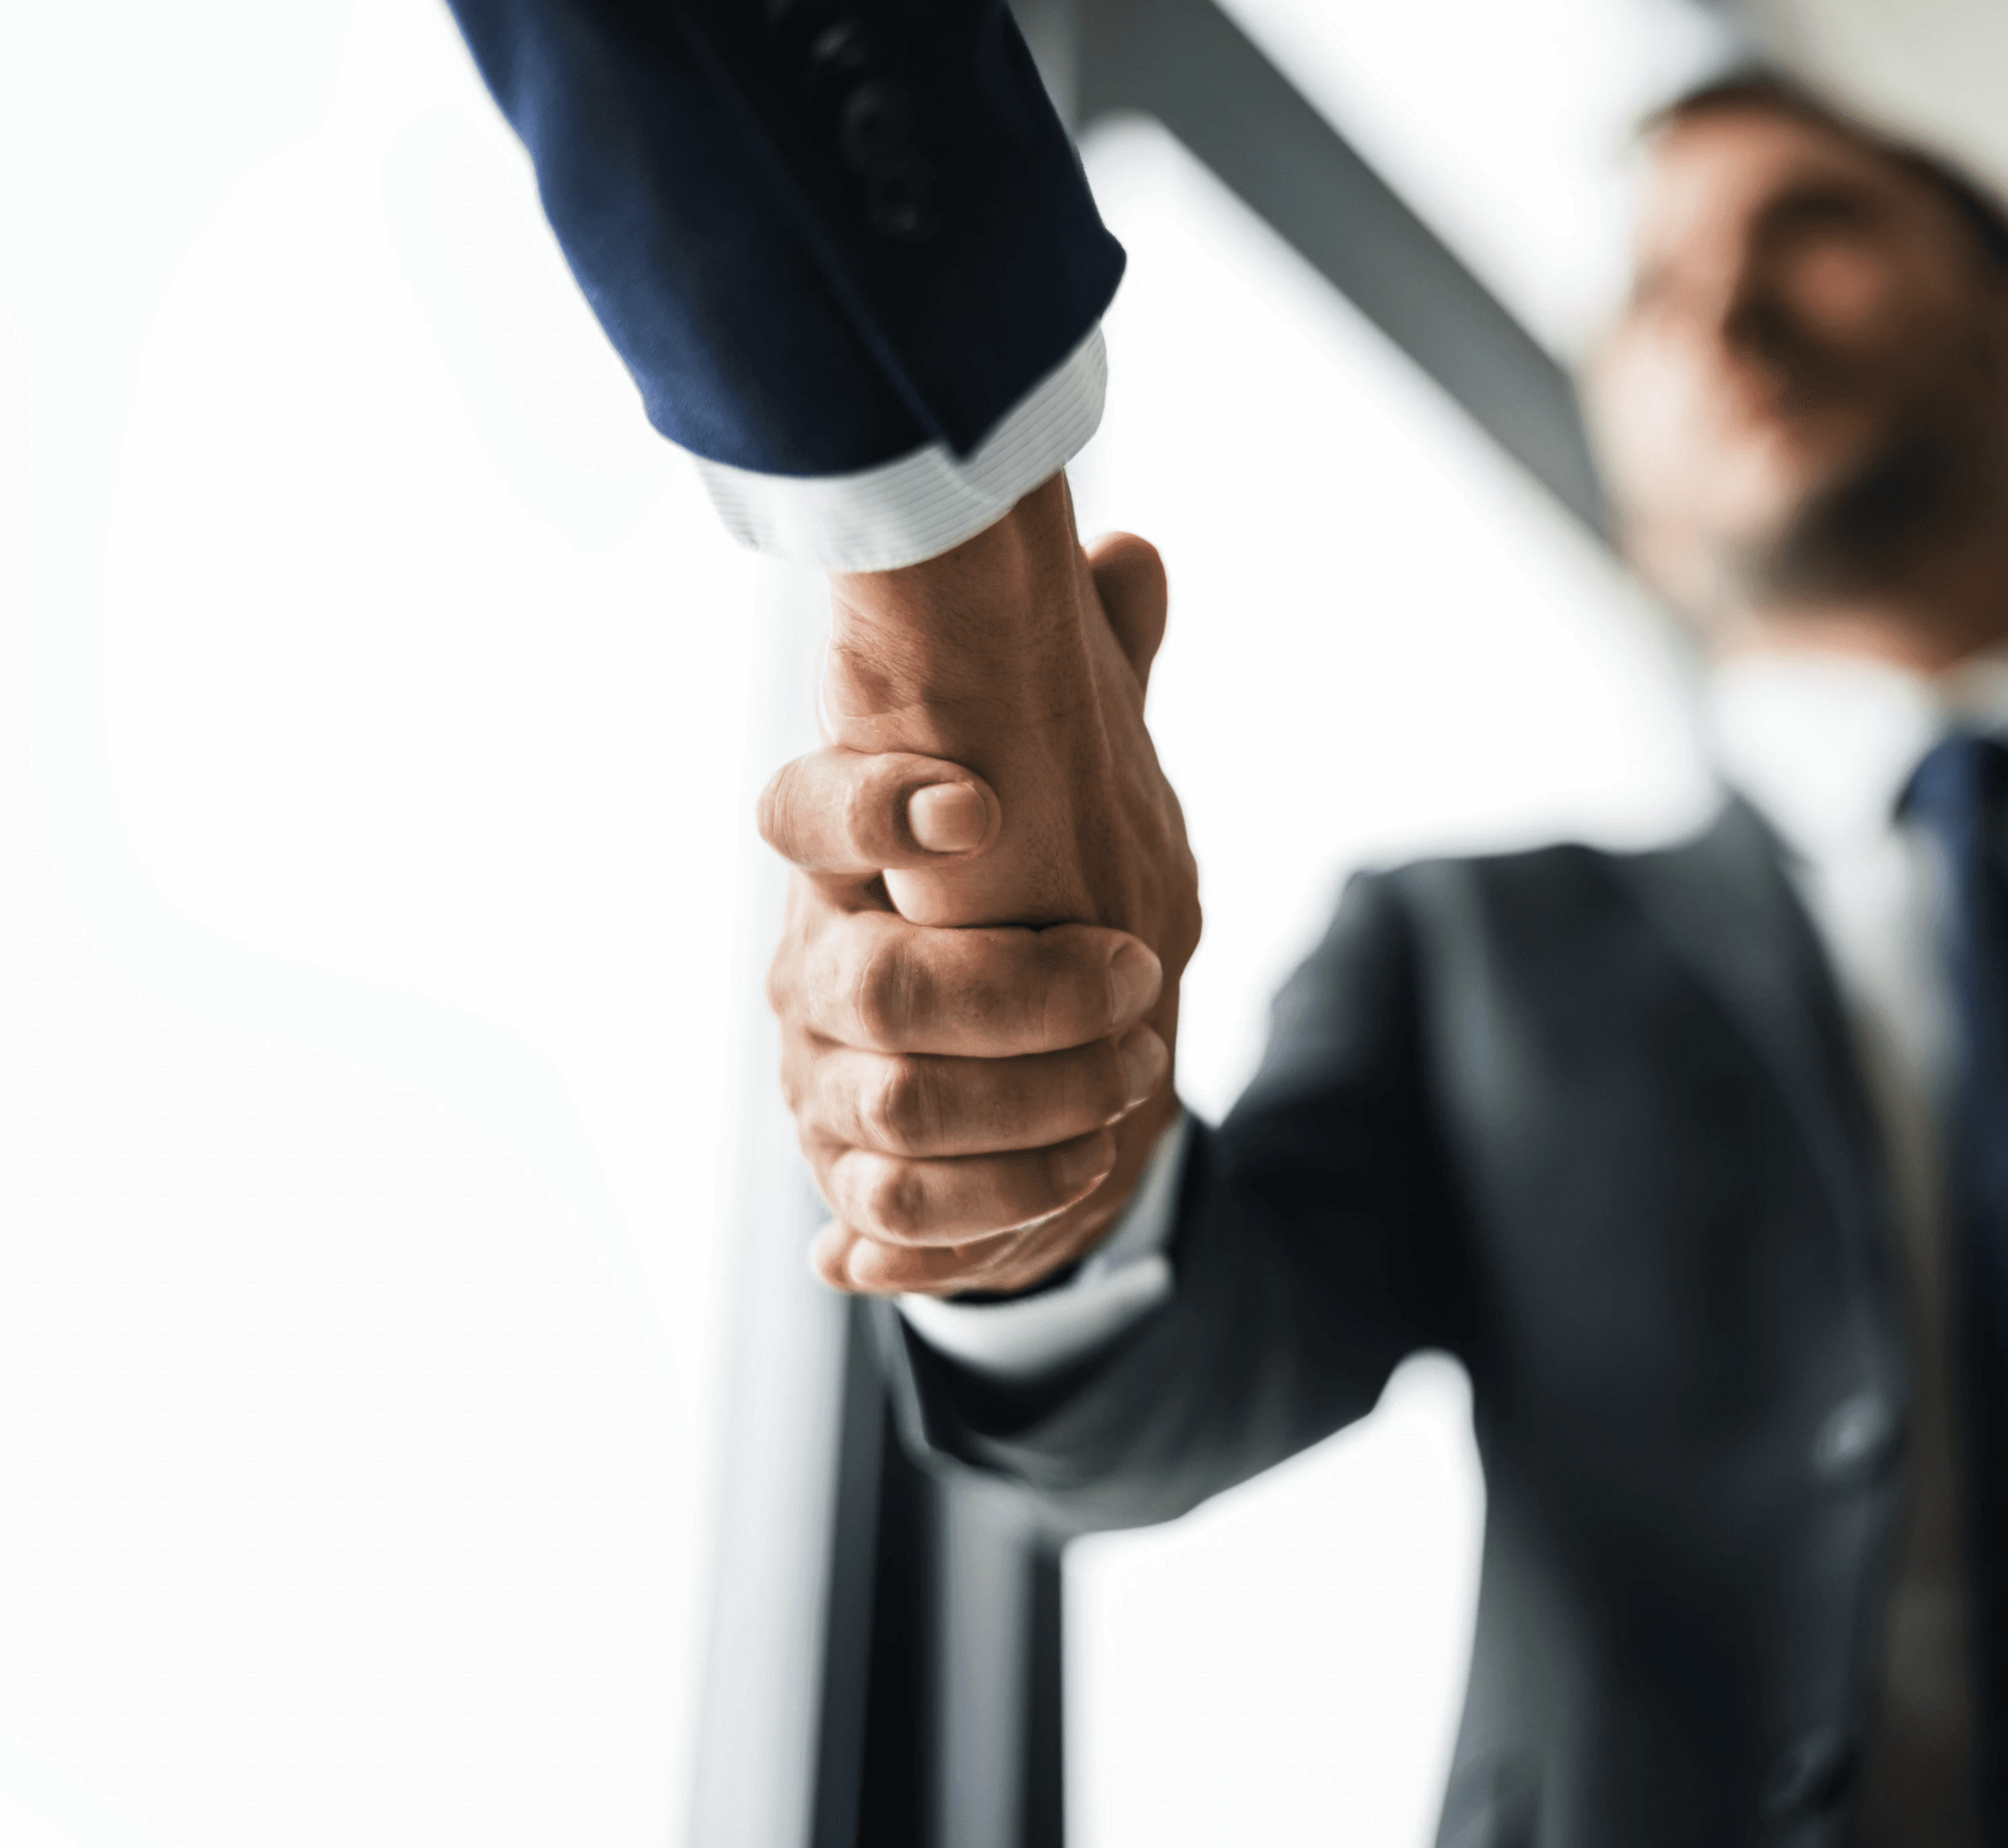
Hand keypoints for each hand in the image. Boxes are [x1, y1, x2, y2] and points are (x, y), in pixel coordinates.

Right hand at [761, 479, 1200, 1294]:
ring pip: (895, 1111)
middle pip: (876, 988)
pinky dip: (982, 1211)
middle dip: (1028, 997)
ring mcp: (816, 1079)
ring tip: (1135, 1083)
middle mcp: (811, 966)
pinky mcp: (843, 1178)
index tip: (982, 802)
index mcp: (845, 858)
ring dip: (1033, 1111)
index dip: (874, 803)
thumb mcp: (1069, 778)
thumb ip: (1095, 673)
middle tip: (1144, 977)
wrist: (993, 1058)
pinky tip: (1070, 1178)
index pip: (803, 810)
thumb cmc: (1026, 889)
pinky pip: (890, 1217)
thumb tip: (1135, 556)